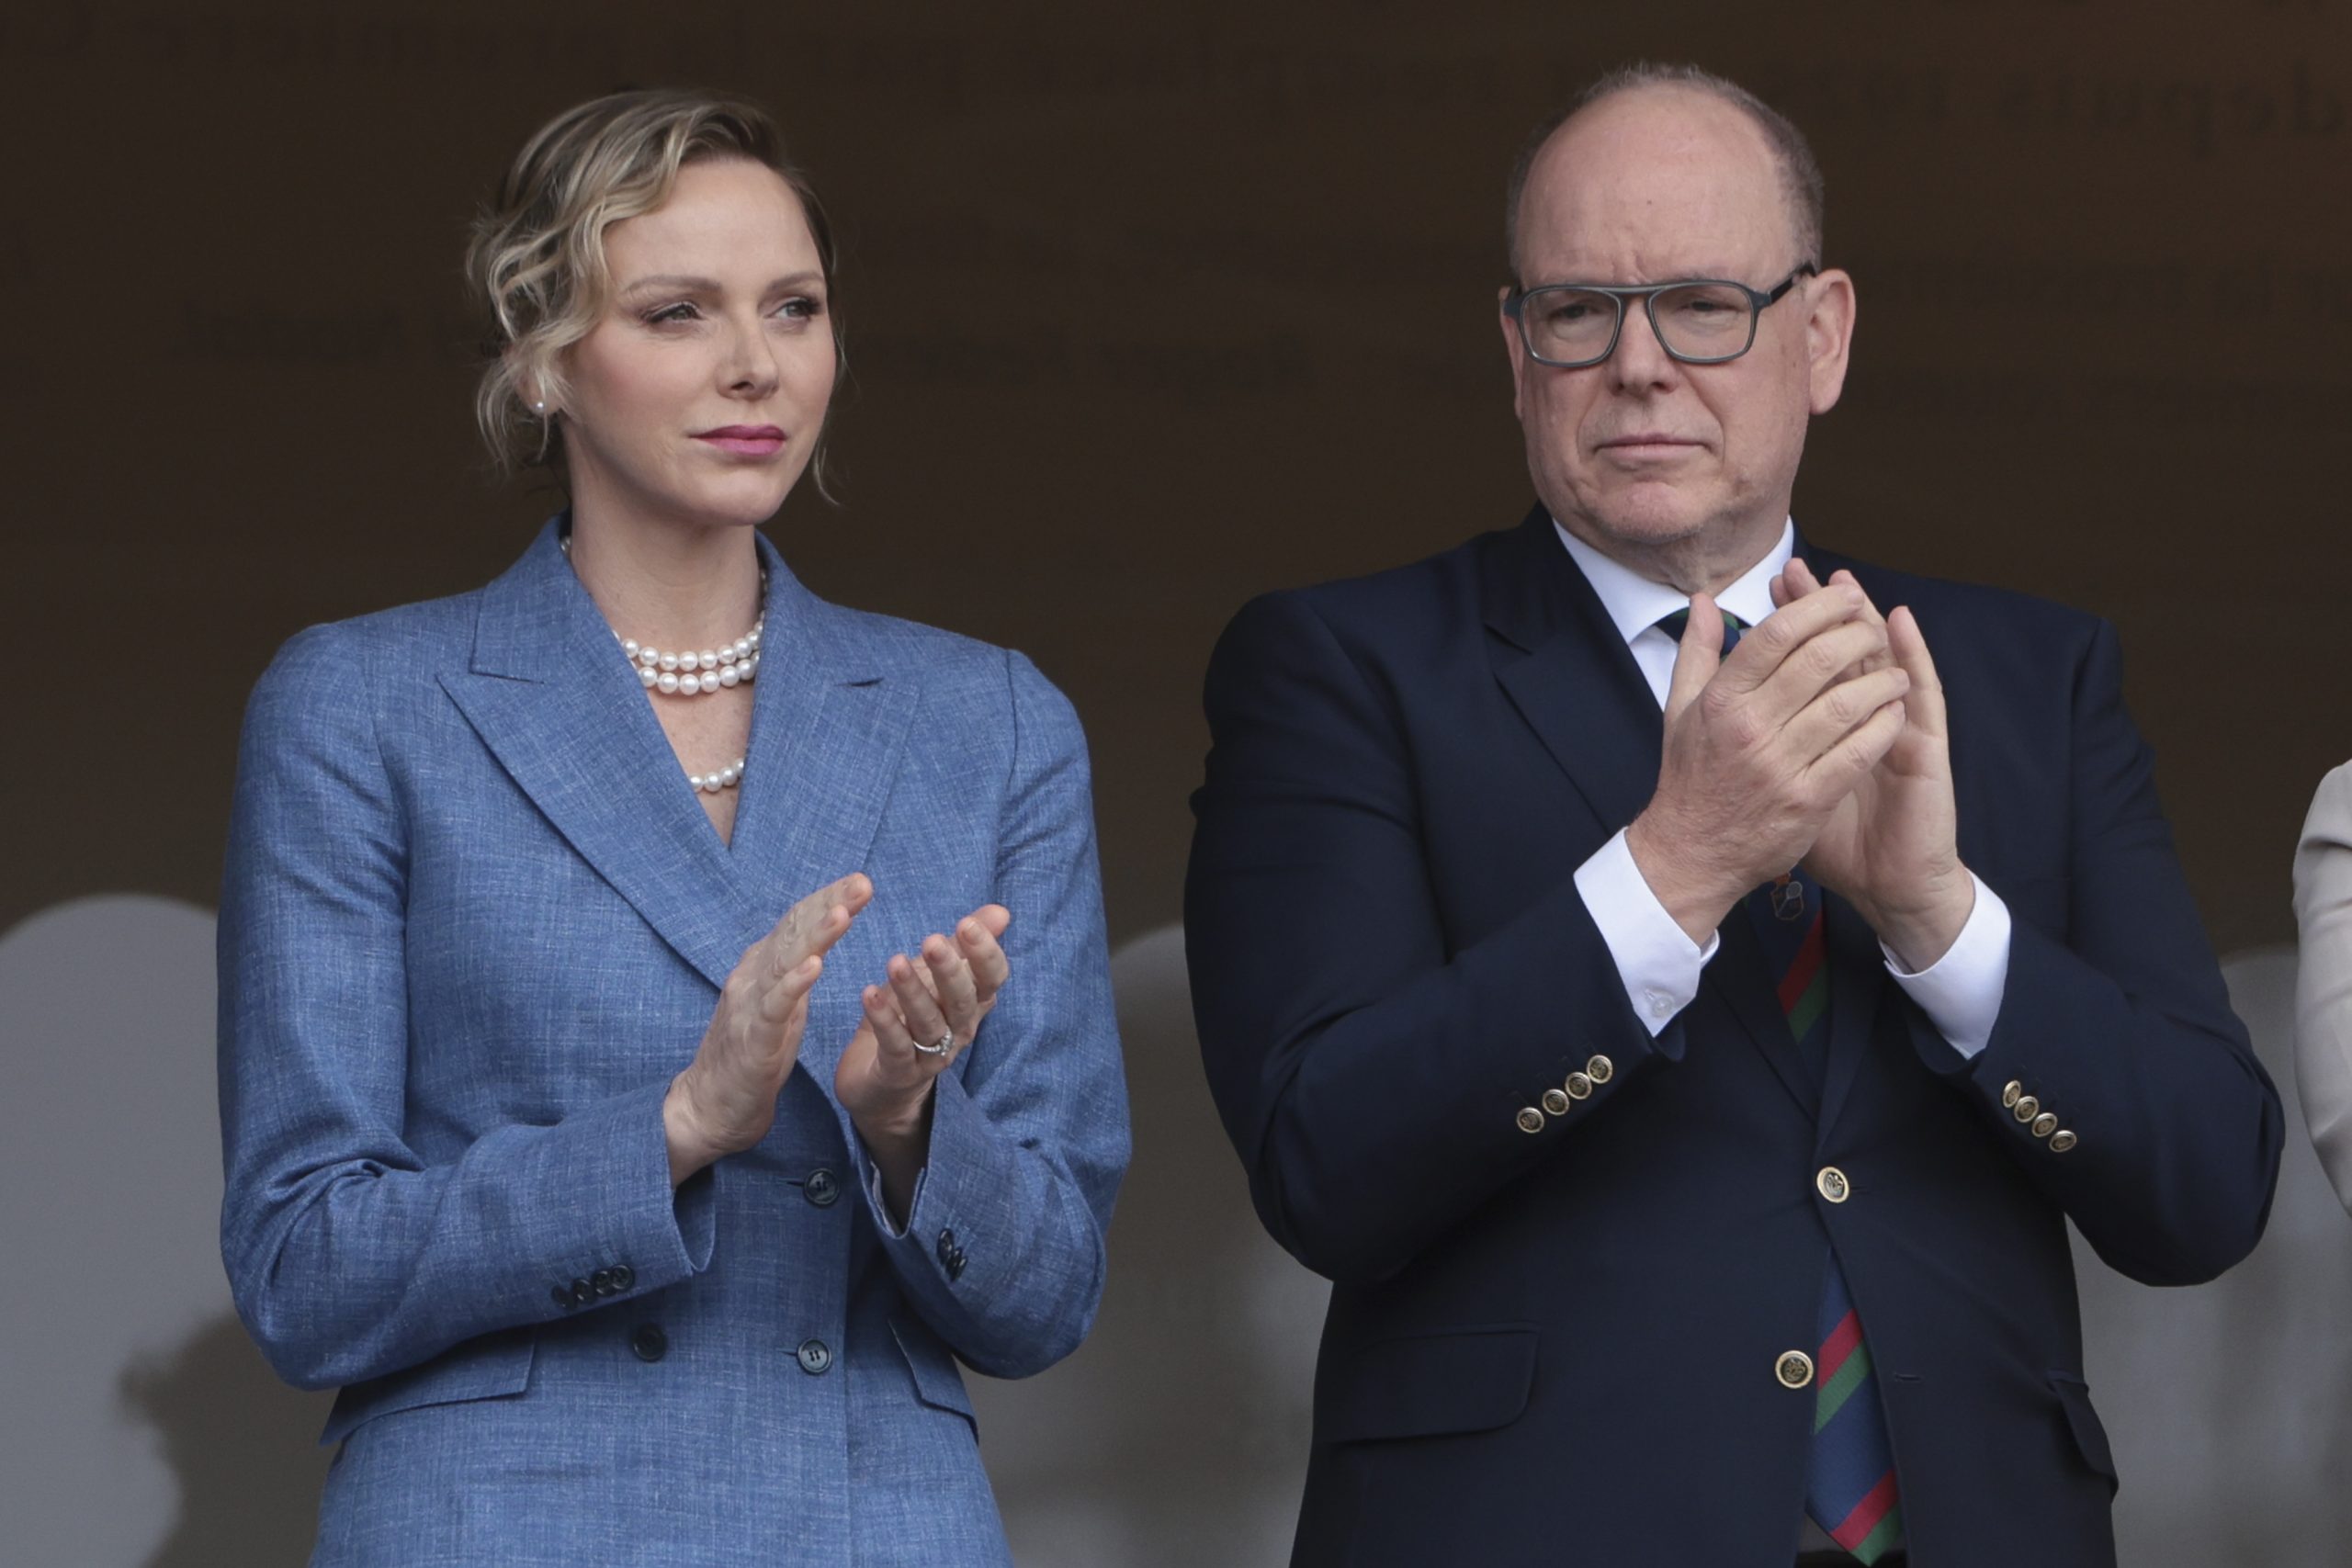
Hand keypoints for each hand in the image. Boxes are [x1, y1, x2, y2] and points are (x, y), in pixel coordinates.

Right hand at [664, 873, 872, 1183]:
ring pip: (785, 962)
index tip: (861, 882)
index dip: (828, 899)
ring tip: (843, 912)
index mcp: (762, 967)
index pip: (797, 923)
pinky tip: (815, 967)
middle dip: (829, 904)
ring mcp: (750, 1006)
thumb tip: (816, 942)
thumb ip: (792, 972)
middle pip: (794, 932)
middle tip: (863, 883)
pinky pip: (775, 1007)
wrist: (709, 1107)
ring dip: (816, 936)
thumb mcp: (780, 1004)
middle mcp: (753, 977)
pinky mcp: (753, 1039)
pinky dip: (794, 984)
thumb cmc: (751, 1054)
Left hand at [836, 905, 1012, 1217]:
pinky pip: (896, 1046)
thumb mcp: (937, 978)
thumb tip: (1000, 911)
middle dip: (949, 970)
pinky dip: (884, 1021)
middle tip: (932, 941)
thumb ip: (965, 946)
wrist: (883, 1084)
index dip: (984, 953)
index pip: (992, 979)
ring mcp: (930, 1055)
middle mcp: (958, 1031)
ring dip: (913, 993)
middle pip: (962, 1001)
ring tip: (894, 963)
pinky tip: (869, 994)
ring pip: (928, 1023)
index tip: (967, 923)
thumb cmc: (913, 1019)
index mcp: (972, 1004)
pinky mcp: (899, 1072)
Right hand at [1625, 580, 1909, 943]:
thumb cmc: (1691, 777)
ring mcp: (1779, 766)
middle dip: (1858, 635)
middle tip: (1875, 630)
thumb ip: (1696, 651)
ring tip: (1895, 673)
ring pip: (1845, 705)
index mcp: (1721, 700)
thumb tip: (1702, 602)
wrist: (1693, 853)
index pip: (1775, 635)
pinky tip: (1895, 715)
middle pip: (1817, 661)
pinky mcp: (1807, 800)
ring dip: (1880, 682)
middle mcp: (1749, 728)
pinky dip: (1882, 728)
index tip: (1846, 597)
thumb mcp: (1679, 710)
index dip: (1818, 607)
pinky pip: (1857, 753)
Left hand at [1775, 559, 1972, 968]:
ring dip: (1861, 617)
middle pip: (1840, 649)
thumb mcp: (1788, 787)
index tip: (1769, 588)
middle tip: (1797, 571)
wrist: (1885, 884)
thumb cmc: (1837, 837)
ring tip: (1842, 581)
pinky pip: (1922, 694)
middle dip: (1817, 611)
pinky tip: (1900, 622)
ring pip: (1881, 661)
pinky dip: (1914, 655)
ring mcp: (1897, 728)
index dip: (1792, 624)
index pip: (1808, 659)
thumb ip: (1765, 743)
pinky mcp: (1923, 748)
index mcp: (1828, 723)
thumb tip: (1727, 709)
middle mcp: (1863, 718)